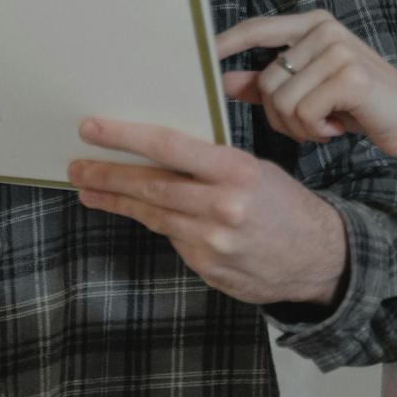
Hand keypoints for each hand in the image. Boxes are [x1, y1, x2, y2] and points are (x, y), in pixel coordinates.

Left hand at [68, 117, 345, 305]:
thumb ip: (208, 164)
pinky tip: (145, 214)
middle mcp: (223, 206)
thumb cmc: (284, 204)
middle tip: (76, 166)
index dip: (125, 137)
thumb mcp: (254, 169)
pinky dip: (159, 224)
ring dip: (117, 201)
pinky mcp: (209, 267)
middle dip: (107, 175)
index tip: (91, 129)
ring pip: (153, 215)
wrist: (320, 257)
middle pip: (150, 185)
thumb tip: (156, 152)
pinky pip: (173, 240)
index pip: (168, 146)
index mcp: (236, 171)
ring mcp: (213, 242)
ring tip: (89, 189)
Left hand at [218, 11, 396, 162]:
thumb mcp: (310, 90)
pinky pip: (304, 112)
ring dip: (300, 127)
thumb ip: (267, 83)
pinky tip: (340, 127)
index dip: (224, 44)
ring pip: (283, 101)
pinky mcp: (351, 75)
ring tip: (328, 123)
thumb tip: (223, 82)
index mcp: (313, 24)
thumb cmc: (359, 107)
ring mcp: (339, 49)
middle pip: (267, 80)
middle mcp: (325, 29)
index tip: (198, 59)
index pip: (256, 29)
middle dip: (281, 116)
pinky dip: (317, 131)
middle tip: (312, 124)